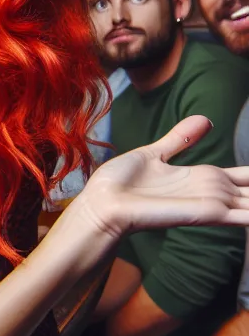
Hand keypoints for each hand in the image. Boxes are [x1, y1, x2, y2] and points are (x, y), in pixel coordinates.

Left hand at [74, 116, 248, 238]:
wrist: (101, 203)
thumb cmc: (120, 184)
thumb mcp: (155, 154)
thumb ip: (181, 140)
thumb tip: (206, 120)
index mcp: (202, 178)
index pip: (247, 177)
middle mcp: (212, 192)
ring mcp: (212, 204)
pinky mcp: (205, 213)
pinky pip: (246, 214)